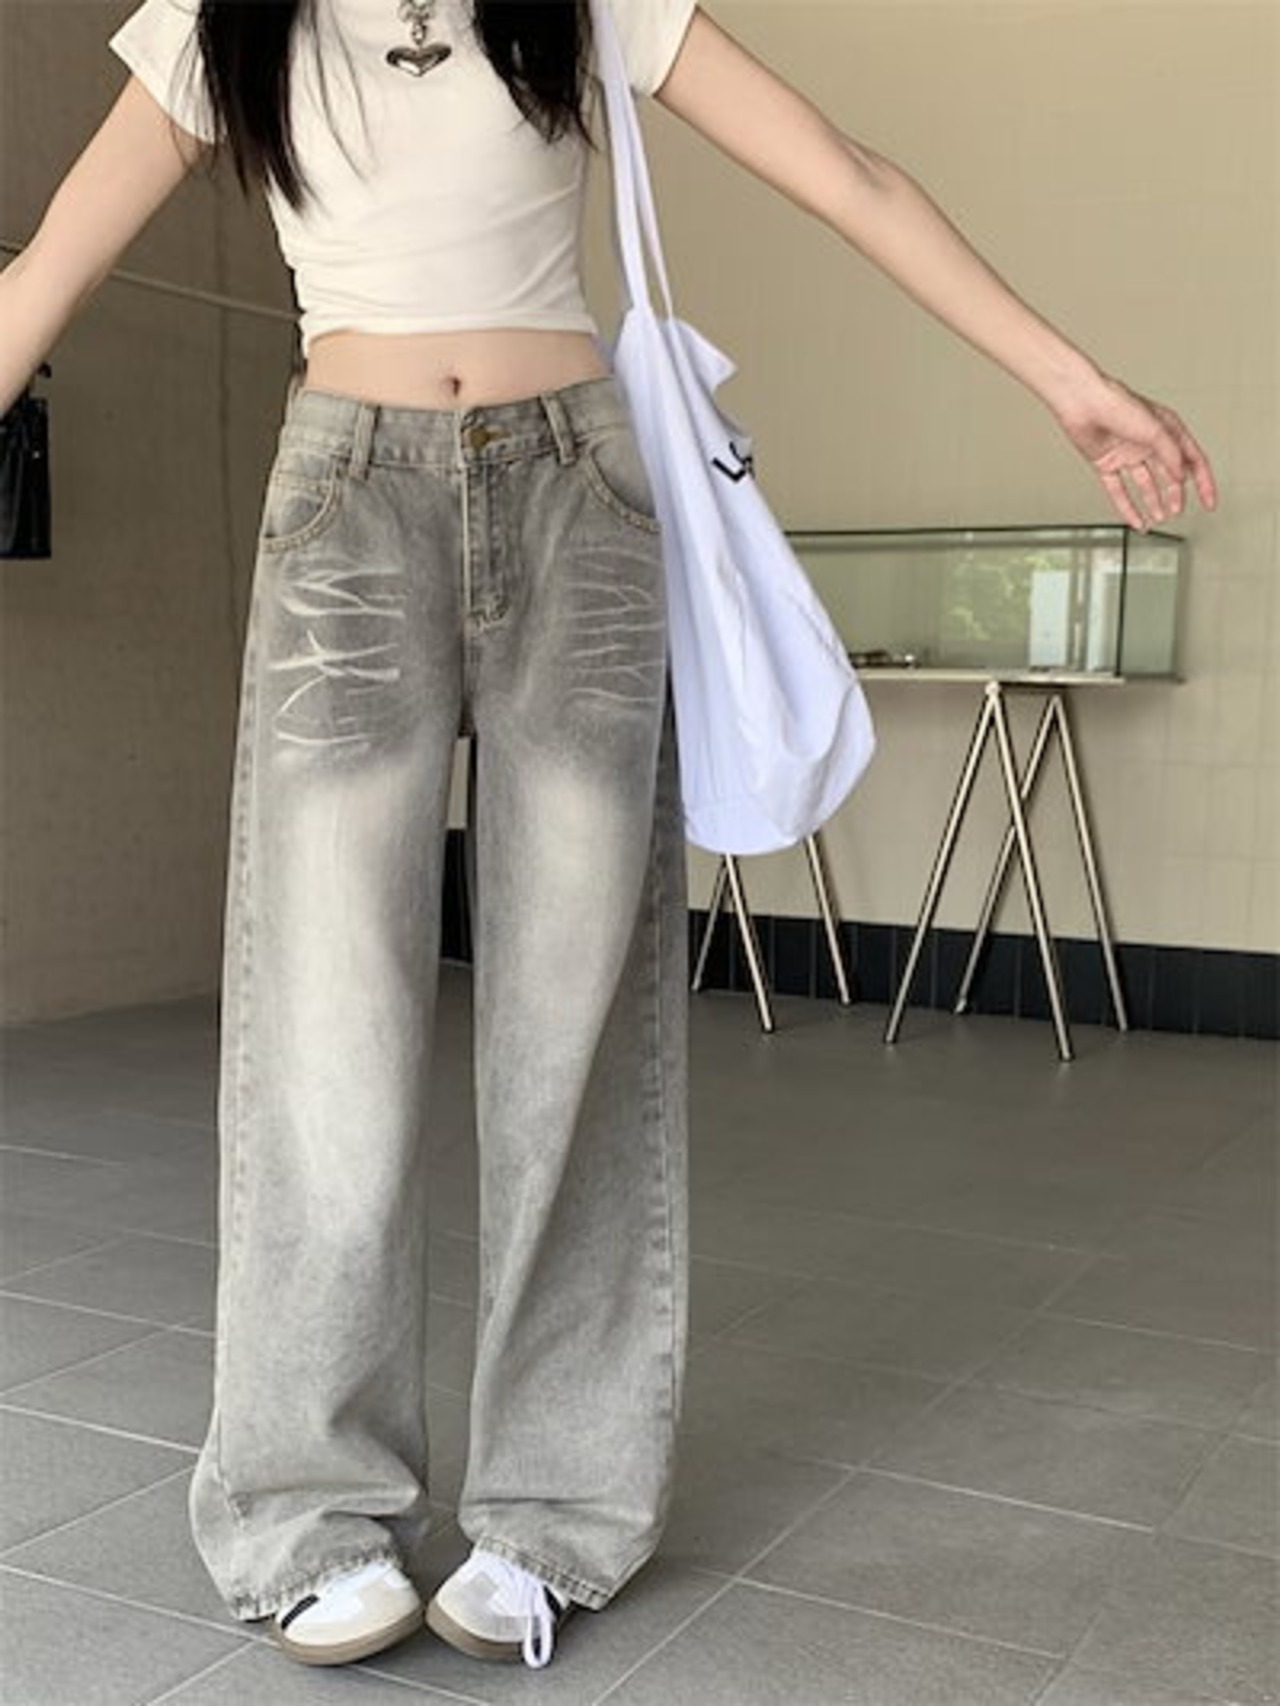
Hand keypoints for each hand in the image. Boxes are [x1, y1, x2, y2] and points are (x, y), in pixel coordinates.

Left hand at [1052, 372, 1217, 530]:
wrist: (1083, 404)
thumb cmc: (1117, 405)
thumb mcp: (1156, 430)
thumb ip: (1171, 455)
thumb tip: (1180, 478)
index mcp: (1168, 429)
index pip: (1193, 460)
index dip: (1203, 482)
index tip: (1209, 502)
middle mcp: (1149, 442)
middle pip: (1169, 475)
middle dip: (1175, 495)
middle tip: (1177, 511)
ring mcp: (1128, 454)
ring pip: (1146, 485)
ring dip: (1154, 502)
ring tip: (1160, 517)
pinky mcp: (1107, 464)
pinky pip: (1120, 491)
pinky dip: (1128, 507)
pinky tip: (1135, 519)